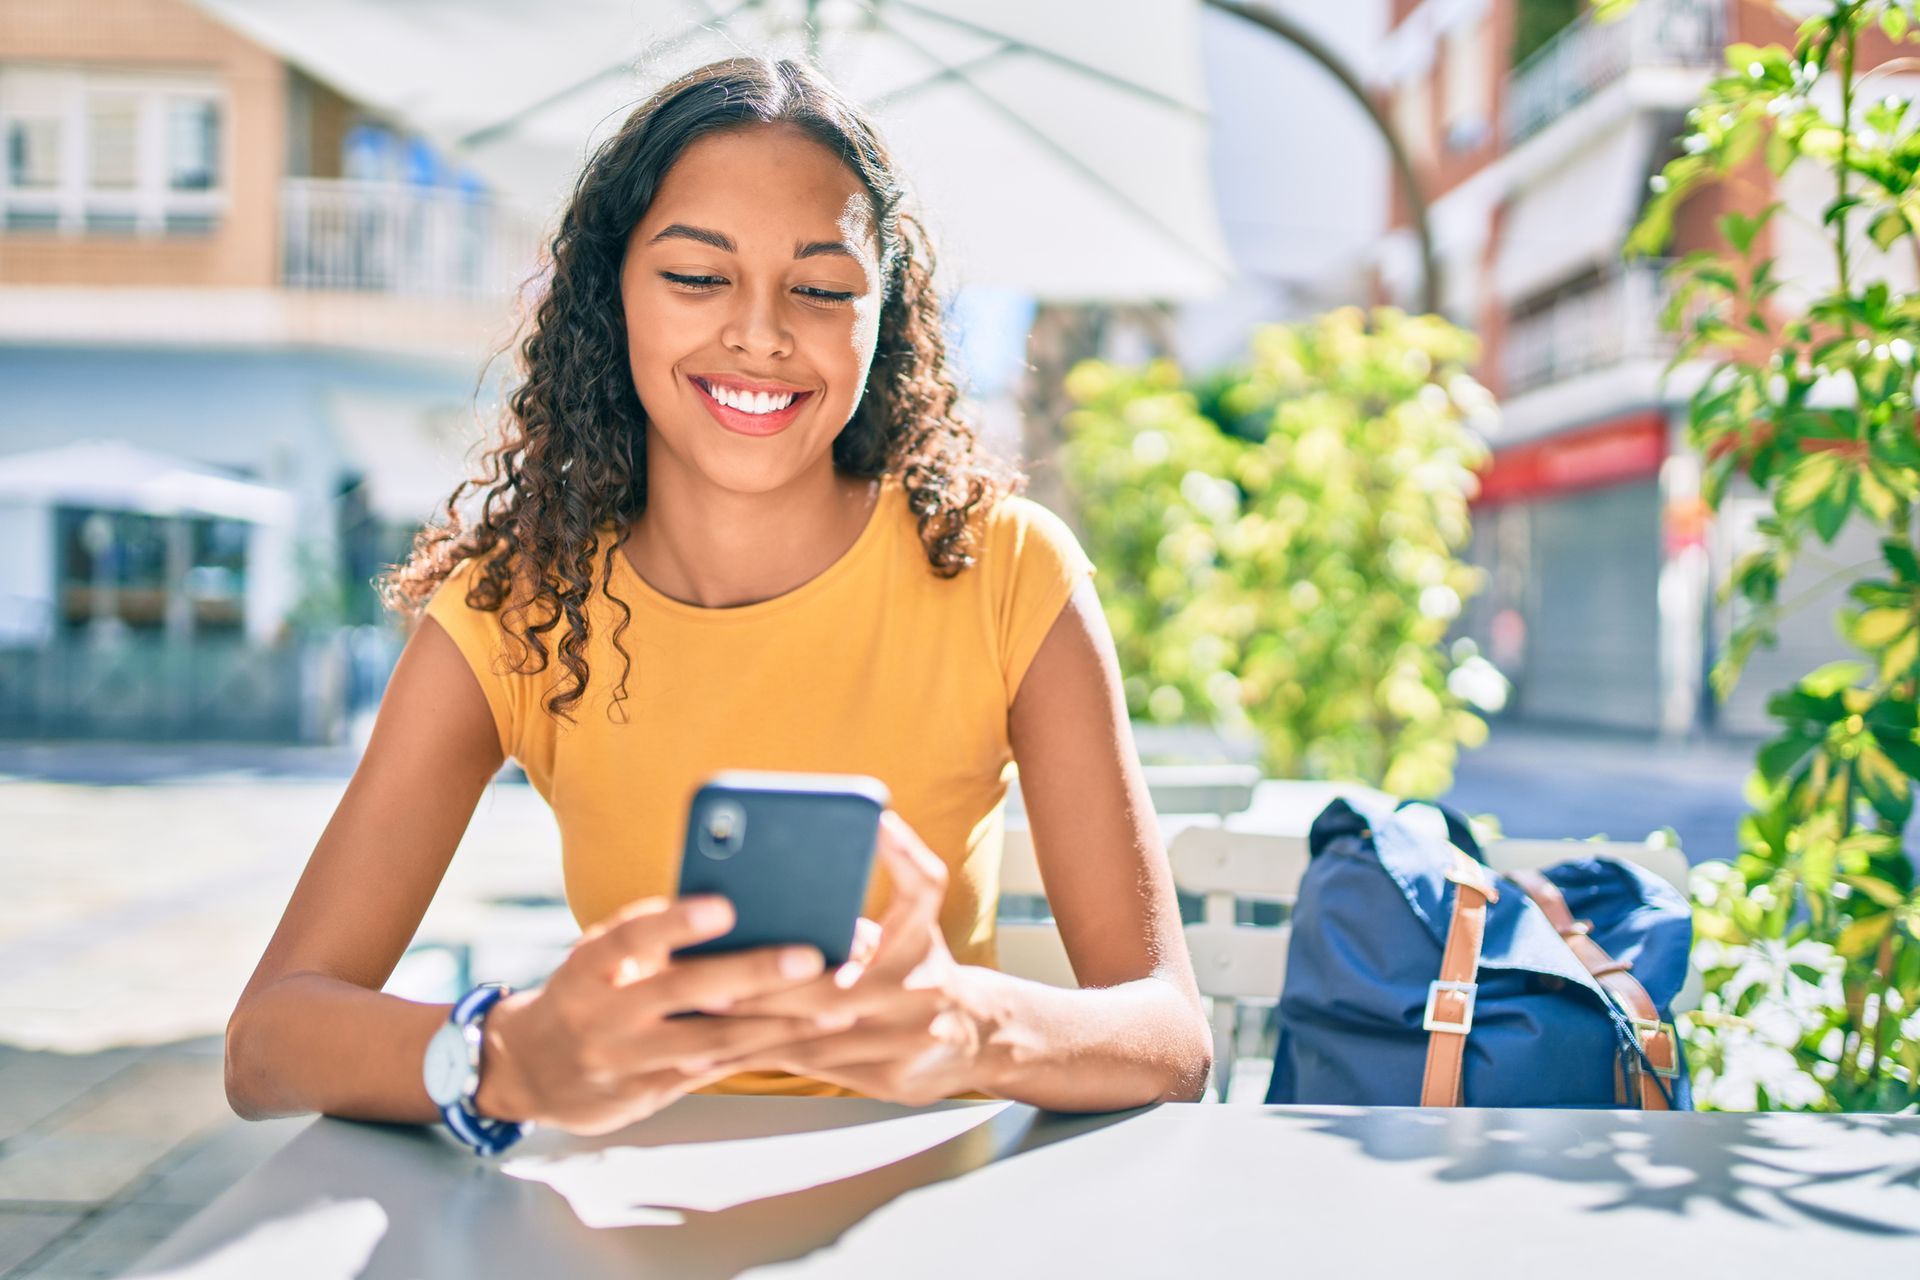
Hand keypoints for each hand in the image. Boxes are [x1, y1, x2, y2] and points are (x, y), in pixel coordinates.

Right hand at [473, 895, 840, 1134]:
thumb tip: (733, 902)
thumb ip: (651, 935)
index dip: (675, 922)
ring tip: (833, 1007)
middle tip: (809, 957)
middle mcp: (604, 1012)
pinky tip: (804, 1038)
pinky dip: (758, 1052)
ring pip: (710, 1039)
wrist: (526, 1067)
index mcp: (590, 965)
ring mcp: (626, 1058)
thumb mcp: (597, 957)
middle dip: (751, 972)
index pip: (632, 938)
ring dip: (774, 1023)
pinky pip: (712, 1070)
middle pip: (684, 990)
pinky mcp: (647, 1092)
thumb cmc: (585, 991)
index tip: (724, 905)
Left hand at [716, 812, 987, 1105]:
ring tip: (700, 1012)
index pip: (923, 888)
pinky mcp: (892, 1078)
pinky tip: (716, 1055)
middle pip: (834, 984)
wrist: (975, 1037)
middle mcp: (923, 987)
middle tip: (712, 973)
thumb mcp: (906, 927)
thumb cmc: (917, 968)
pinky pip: (815, 1068)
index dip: (901, 856)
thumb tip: (805, 869)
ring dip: (755, 1025)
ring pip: (818, 1035)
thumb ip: (863, 909)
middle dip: (769, 982)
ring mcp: (910, 1038)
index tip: (870, 827)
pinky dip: (764, 1058)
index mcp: (924, 939)